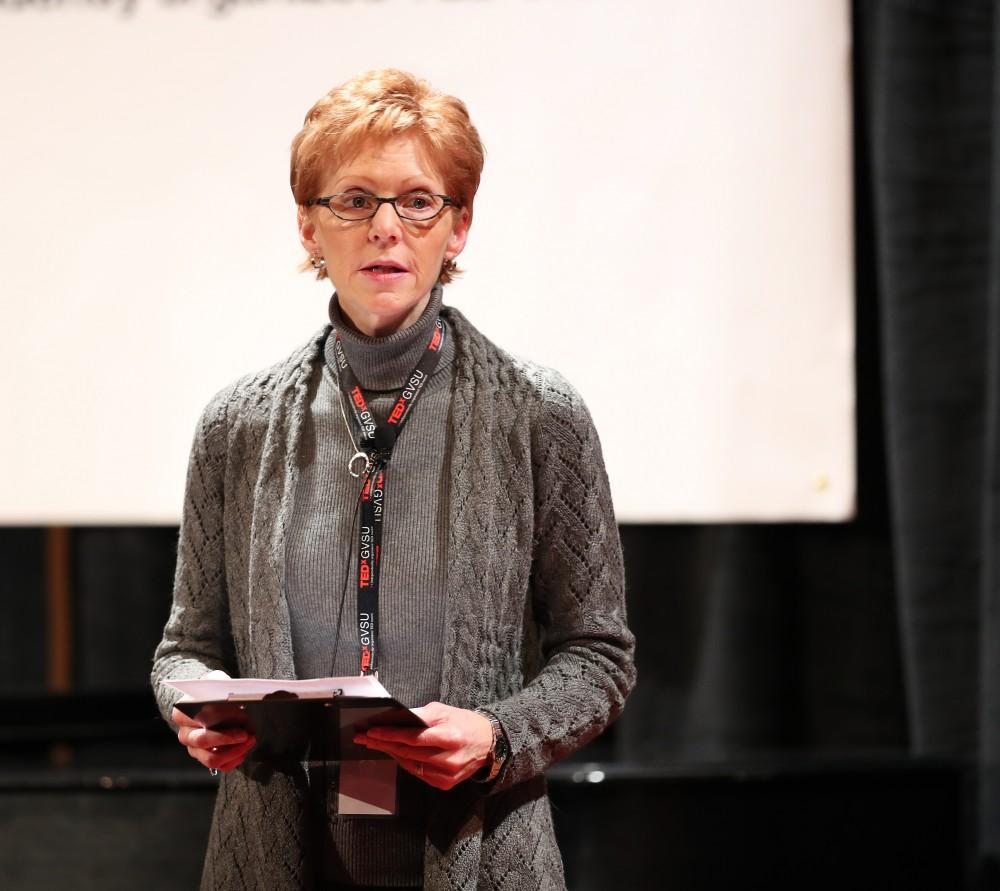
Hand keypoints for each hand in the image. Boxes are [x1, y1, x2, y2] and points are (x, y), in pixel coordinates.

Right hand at [172, 675, 255, 773]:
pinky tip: (244, 750)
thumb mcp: (215, 682)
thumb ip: (221, 685)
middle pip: (203, 741)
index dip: (221, 716)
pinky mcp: (205, 759)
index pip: (200, 717)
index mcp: (182, 714)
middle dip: (228, 738)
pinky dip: (234, 760)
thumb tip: (237, 696)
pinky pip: (220, 767)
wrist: (207, 704)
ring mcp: (194, 750)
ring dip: (234, 752)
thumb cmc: (212, 693)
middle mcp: (185, 734)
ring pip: (211, 759)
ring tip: (250, 740)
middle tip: (246, 733)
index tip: (241, 712)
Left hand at [353, 701, 493, 789]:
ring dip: (391, 753)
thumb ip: (421, 715)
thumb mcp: (445, 711)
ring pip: (410, 764)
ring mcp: (446, 774)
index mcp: (450, 737)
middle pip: (407, 752)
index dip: (390, 735)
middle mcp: (448, 759)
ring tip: (375, 744)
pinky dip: (405, 762)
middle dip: (383, 744)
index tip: (372, 732)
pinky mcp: (445, 783)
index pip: (412, 737)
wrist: (488, 744)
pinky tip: (396, 753)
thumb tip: (398, 718)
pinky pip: (418, 773)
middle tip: (364, 738)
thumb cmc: (466, 724)